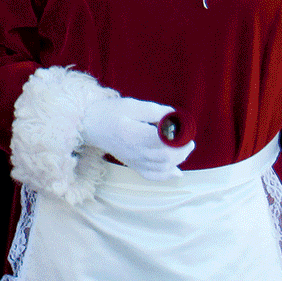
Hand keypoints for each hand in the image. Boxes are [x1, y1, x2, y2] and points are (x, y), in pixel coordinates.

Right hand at [80, 97, 194, 181]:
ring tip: (185, 148)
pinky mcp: (133, 165)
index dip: (177, 136)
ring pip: (162, 167)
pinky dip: (166, 175)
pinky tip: (176, 171)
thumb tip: (175, 117)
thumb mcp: (132, 105)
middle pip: (164, 157)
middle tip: (189, 139)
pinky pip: (152, 175)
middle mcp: (134, 151)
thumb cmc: (111, 112)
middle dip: (182, 149)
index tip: (183, 129)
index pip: (161, 140)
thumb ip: (155, 111)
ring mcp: (134, 161)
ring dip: (178, 160)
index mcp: (133, 134)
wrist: (92, 126)